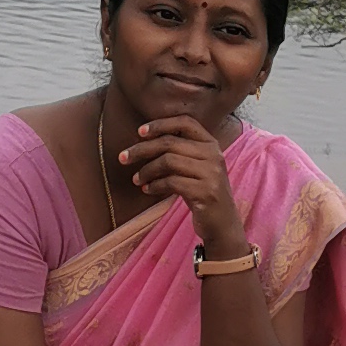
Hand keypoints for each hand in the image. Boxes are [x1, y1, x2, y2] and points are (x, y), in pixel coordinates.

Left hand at [119, 112, 247, 254]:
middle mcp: (213, 155)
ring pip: (168, 161)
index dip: (160, 124)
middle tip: (122, 158)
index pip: (185, 122)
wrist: (222, 223)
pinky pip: (172, 182)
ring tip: (136, 179)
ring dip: (146, 170)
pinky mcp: (206, 192)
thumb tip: (144, 142)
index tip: (139, 132)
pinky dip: (154, 185)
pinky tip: (147, 190)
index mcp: (211, 144)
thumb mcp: (196, 167)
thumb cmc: (202, 193)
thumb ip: (180, 152)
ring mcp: (211, 174)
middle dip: (142, 149)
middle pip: (170, 142)